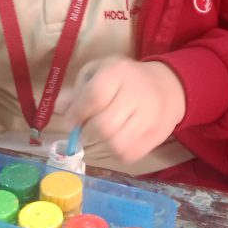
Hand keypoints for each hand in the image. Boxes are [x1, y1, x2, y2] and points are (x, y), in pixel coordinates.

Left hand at [64, 57, 184, 164]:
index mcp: (118, 73)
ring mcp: (149, 116)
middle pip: (105, 125)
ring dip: (102, 144)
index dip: (77, 113)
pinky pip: (130, 154)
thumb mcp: (99, 73)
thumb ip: (78, 90)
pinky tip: (116, 141)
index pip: (94, 96)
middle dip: (87, 132)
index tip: (70, 122)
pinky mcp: (156, 135)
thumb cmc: (124, 79)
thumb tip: (60, 107)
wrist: (167, 86)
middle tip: (84, 131)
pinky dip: (117, 152)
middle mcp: (136, 93)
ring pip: (117, 144)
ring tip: (101, 135)